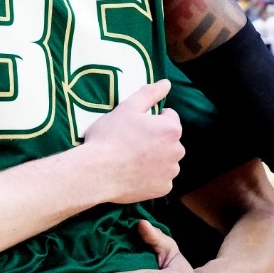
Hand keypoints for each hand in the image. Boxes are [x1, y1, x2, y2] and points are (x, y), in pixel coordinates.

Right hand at [76, 80, 182, 204]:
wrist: (96, 172)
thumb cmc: (110, 137)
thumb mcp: (127, 108)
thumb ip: (150, 93)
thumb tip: (166, 83)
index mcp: (171, 129)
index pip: (169, 117)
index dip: (151, 119)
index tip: (134, 126)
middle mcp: (177, 151)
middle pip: (169, 140)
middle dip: (156, 139)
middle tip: (131, 142)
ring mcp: (170, 172)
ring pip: (166, 160)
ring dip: (155, 158)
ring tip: (130, 158)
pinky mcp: (163, 189)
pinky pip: (160, 179)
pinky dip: (151, 176)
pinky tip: (133, 173)